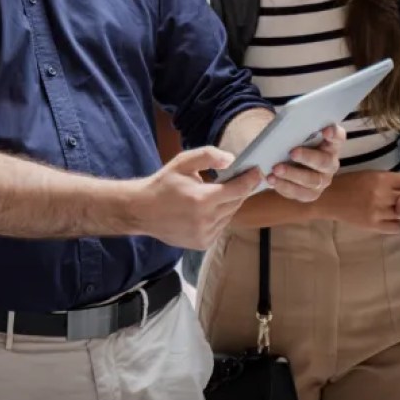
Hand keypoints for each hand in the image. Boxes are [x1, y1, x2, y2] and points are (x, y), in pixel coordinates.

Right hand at [130, 147, 262, 249]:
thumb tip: (231, 159)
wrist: (142, 211)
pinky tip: (207, 209)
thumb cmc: (163, 184)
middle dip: (239, 190)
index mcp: (202, 199)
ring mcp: (205, 235)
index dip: (250, 179)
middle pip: (236, 203)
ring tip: (217, 194)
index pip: (237, 190)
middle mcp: (206, 220)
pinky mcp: (202, 244)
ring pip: (229, 216)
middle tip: (238, 178)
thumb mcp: (182, 162)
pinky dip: (219, 217)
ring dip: (228, 204)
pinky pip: (220, 227)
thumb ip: (208, 156)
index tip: (257, 170)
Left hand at [266, 125, 346, 202]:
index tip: (326, 130)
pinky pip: (300, 193)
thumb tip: (285, 126)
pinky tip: (272, 179)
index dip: (334, 134)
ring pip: (311, 180)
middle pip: (324, 162)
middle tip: (292, 152)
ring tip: (276, 169)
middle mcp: (330, 163)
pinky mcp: (311, 194)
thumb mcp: (295, 133)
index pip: (338, 137)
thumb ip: (295, 129)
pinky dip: (284, 186)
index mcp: (330, 144)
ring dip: (292, 174)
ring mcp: (322, 180)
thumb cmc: (292, 142)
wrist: (284, 162)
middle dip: (308, 157)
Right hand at [319, 170, 399, 232]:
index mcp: (381, 178)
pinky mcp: (374, 225)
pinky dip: (395, 224)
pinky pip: (396, 227)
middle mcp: (382, 194)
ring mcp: (379, 211)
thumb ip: (388, 180)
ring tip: (391, 210)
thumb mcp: (370, 174)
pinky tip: (388, 220)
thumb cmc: (350, 183)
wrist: (330, 198)